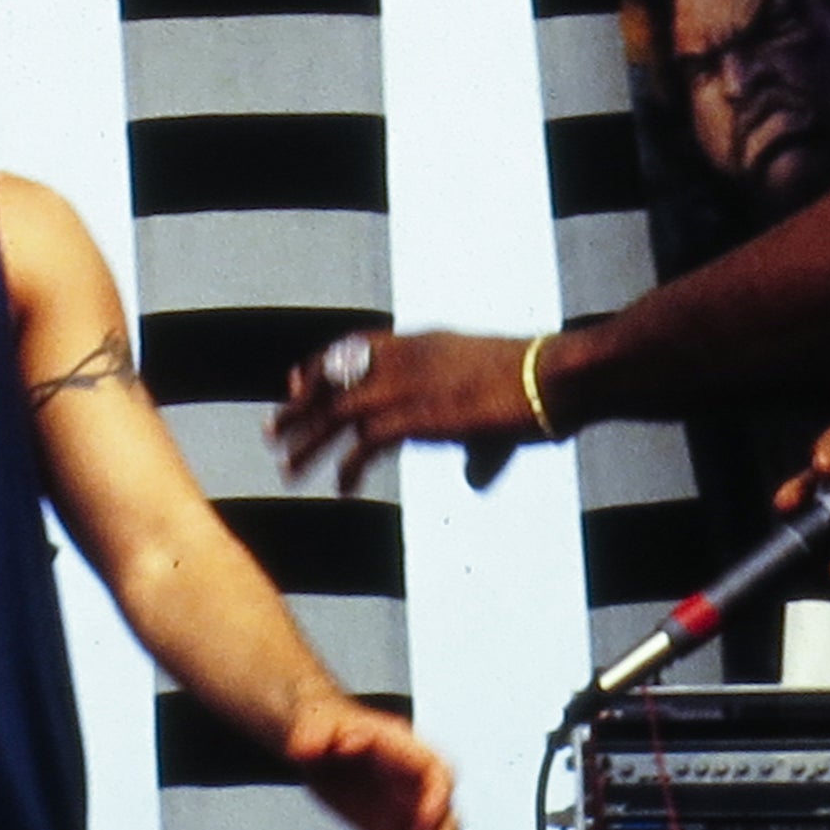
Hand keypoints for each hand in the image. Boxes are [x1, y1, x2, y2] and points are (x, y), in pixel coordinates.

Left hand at [271, 330, 544, 497]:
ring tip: (287, 466)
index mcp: (421, 342)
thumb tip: (472, 479)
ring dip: (308, 441)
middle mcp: (405, 357)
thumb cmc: (539, 386)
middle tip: (273, 430)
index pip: (352, 348)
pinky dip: (347, 466)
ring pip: (338, 411)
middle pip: (335, 378)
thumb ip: (474, 443)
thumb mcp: (494, 402)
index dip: (319, 367)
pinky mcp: (418, 416)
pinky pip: (365, 443)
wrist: (556, 375)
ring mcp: (409, 384)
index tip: (296, 384)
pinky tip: (340, 488)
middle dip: (300, 407)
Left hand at [283, 695, 458, 829]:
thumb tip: (315, 747)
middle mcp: (417, 785)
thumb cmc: (323, 729)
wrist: (315, 747)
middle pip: (446, 821)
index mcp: (406, 751)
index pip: (439, 774)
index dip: (439, 799)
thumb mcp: (314, 726)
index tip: (425, 820)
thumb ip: (316, 736)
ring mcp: (411, 812)